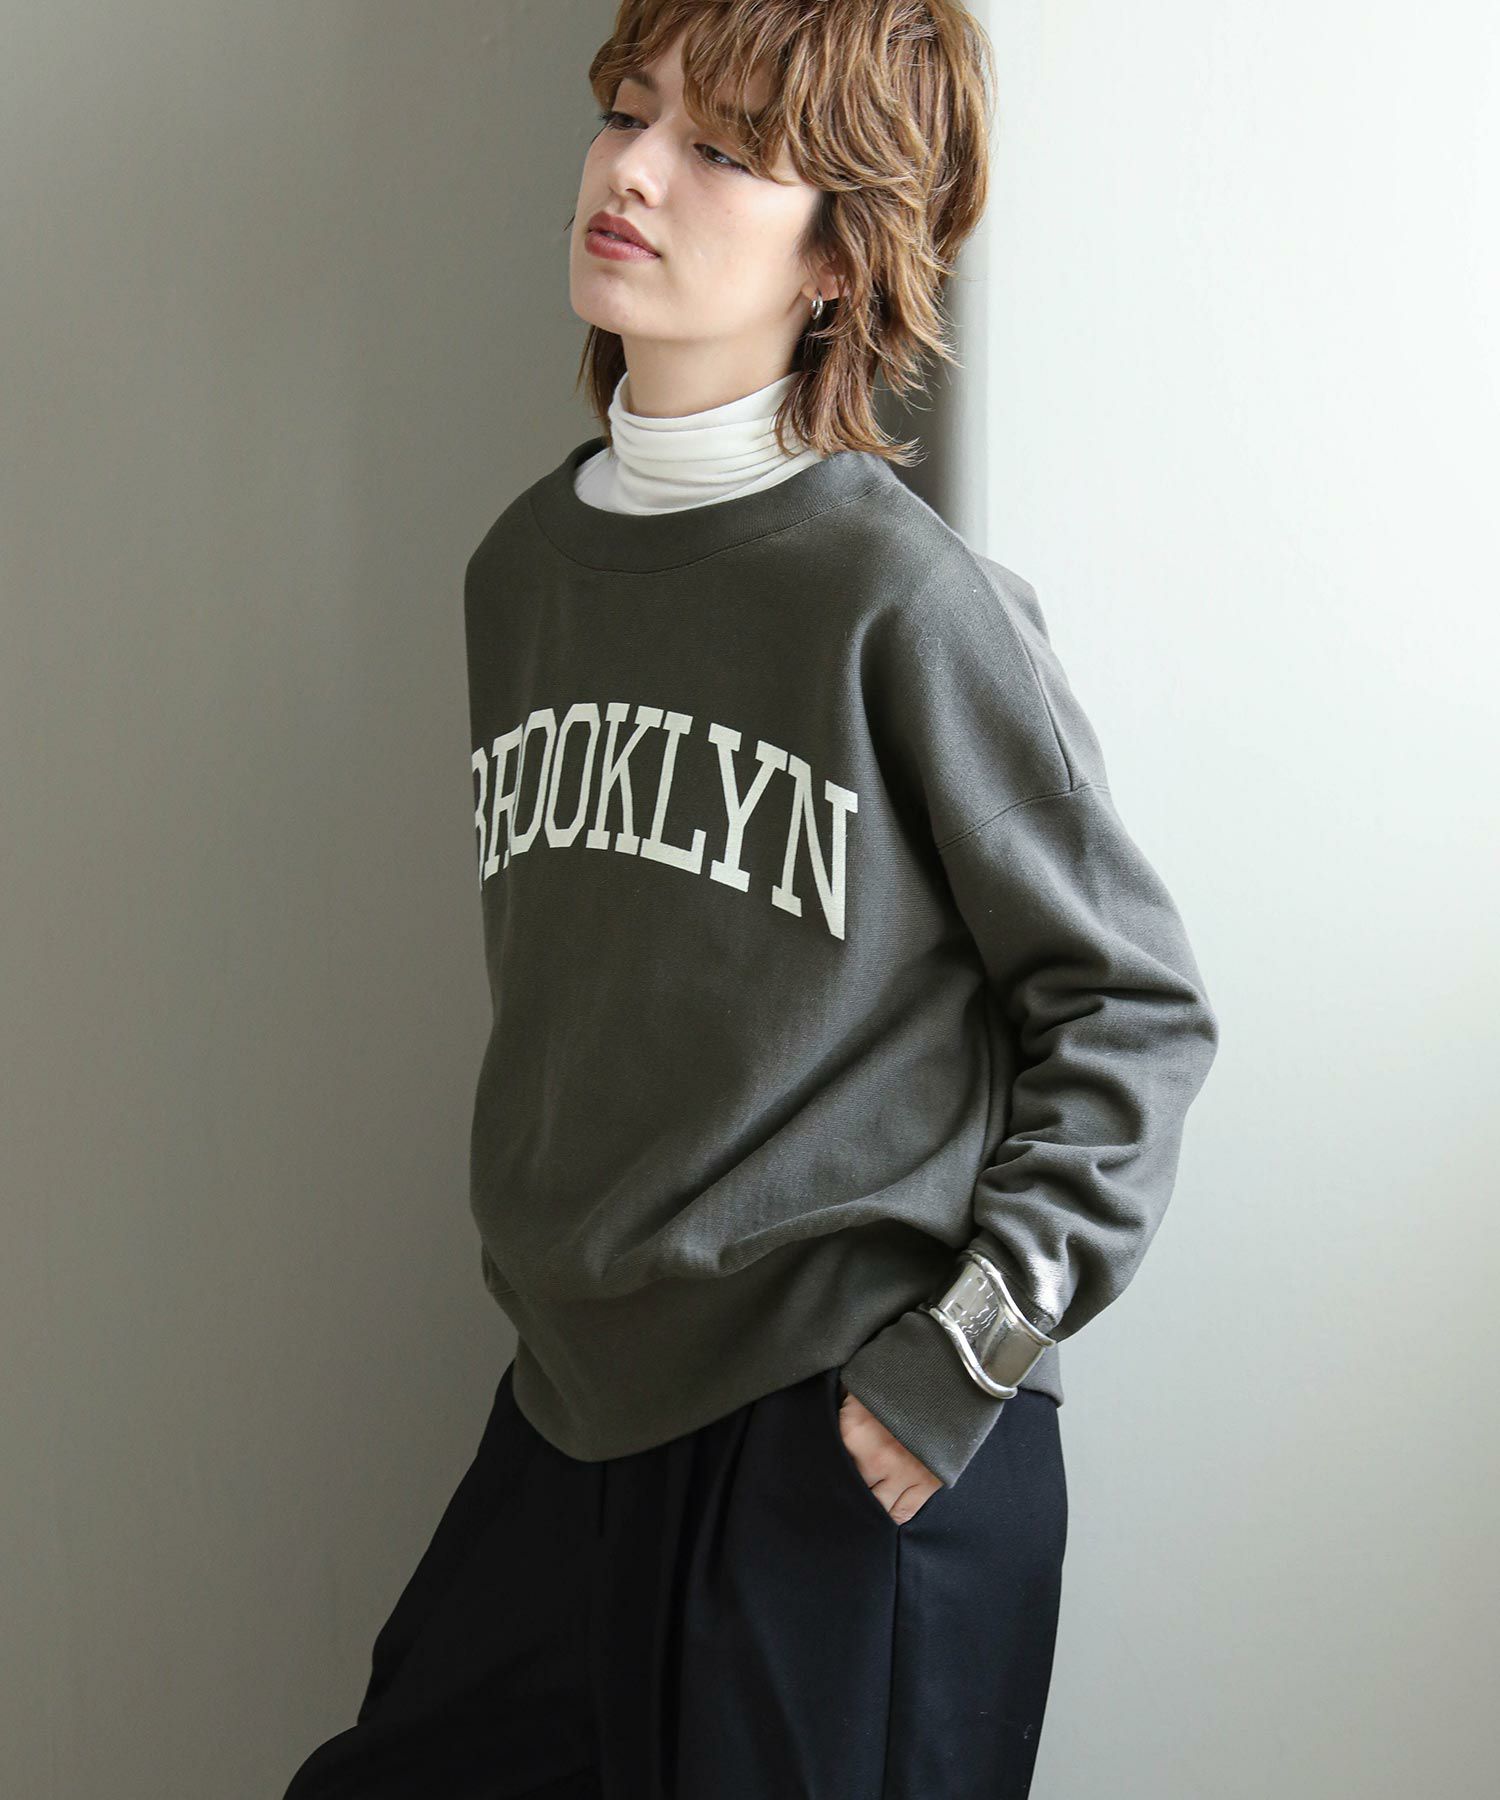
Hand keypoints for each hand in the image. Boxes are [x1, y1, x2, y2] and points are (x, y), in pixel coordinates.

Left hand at [836, 1380, 943, 1521]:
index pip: (829, 1464)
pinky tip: (882, 1514)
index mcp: (853, 1432)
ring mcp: (903, 1474)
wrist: (948, 1372)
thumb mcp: (859, 1382)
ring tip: (862, 1502)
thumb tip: (824, 1414)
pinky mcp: (927, 1483)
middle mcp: (875, 1459)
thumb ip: (840, 1404)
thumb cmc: (897, 1374)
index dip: (824, 1466)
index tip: (821, 1469)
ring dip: (868, 1506)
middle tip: (842, 1487)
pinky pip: (903, 1513)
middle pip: (851, 1490)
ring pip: (875, 1508)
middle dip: (845, 1488)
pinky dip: (892, 1516)